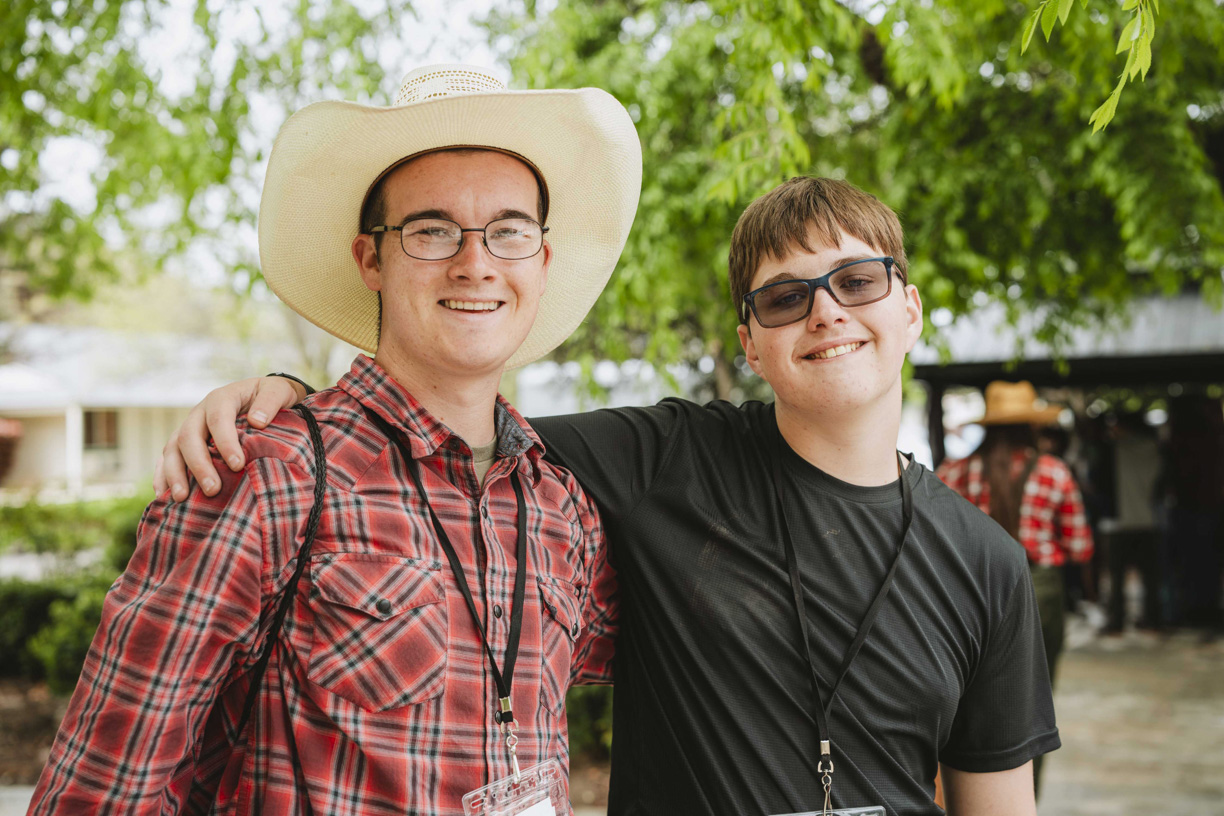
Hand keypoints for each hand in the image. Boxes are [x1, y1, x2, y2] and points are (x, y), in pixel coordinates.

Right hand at [154, 376, 306, 499]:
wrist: (262, 396)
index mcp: (222, 398)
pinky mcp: (183, 443)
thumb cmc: (271, 396)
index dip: (225, 442)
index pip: (218, 419)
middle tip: (212, 489)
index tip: (237, 465)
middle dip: (198, 464)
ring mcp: (189, 428)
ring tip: (182, 498)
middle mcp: (200, 413)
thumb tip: (258, 421)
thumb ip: (270, 401)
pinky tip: (164, 497)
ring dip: (174, 474)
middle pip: (189, 436)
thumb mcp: (278, 391)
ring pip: (172, 449)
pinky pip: (166, 458)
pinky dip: (162, 476)